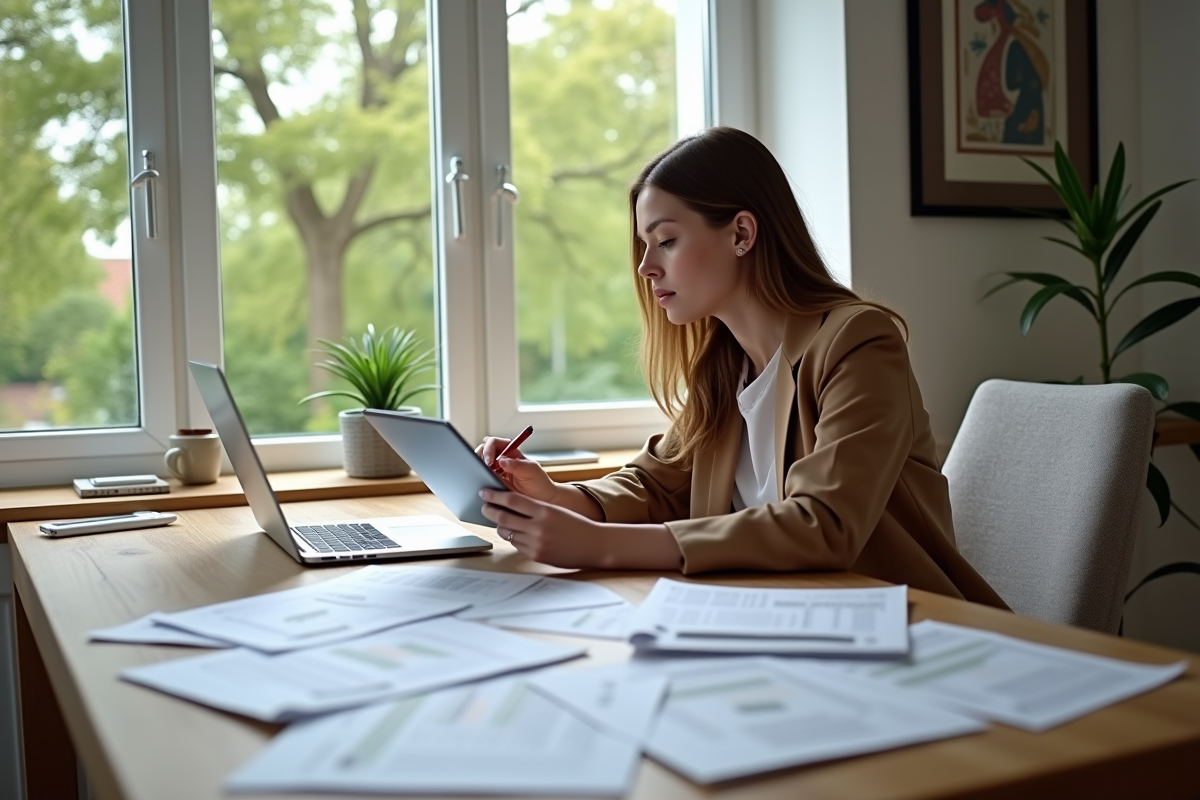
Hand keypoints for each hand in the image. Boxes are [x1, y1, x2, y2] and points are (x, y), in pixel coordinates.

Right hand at [475, 437, 557, 501]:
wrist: (540, 500)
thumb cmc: (539, 483)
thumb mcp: (531, 471)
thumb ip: (517, 465)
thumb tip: (501, 460)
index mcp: (511, 452)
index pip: (495, 443)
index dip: (489, 449)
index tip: (490, 461)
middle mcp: (502, 459)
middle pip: (484, 450)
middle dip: (480, 456)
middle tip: (483, 468)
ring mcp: (496, 471)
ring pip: (481, 463)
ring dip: (479, 467)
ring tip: (483, 475)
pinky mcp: (493, 482)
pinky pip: (482, 477)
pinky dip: (480, 478)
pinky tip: (484, 484)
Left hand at [479, 488, 608, 567]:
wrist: (595, 544)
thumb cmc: (577, 525)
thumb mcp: (556, 510)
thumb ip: (535, 508)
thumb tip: (509, 503)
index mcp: (544, 510)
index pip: (511, 500)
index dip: (494, 495)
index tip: (484, 492)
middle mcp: (538, 527)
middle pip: (503, 516)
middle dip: (489, 510)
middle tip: (484, 505)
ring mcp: (536, 543)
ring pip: (507, 532)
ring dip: (499, 525)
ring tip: (498, 520)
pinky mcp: (536, 555)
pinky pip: (517, 545)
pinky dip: (512, 537)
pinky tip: (513, 532)